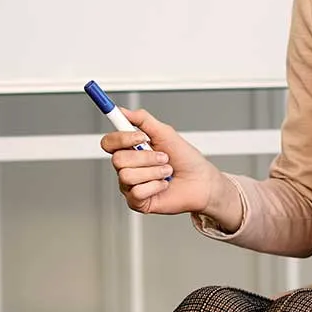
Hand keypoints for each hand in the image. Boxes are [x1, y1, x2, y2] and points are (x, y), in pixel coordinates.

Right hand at [100, 108, 238, 223]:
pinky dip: (156, 186)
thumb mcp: (165, 133)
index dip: (122, 138)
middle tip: (163, 157)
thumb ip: (143, 120)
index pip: (109, 142)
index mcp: (130, 149)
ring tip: (166, 172)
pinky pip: (137, 192)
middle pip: (117, 160)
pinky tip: (164, 185)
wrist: (201, 181)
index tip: (141, 136)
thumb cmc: (186, 159)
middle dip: (146, 157)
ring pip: (127, 176)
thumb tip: (122, 110)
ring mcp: (131, 185)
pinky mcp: (137, 202)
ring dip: (154, 171)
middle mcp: (128, 167)